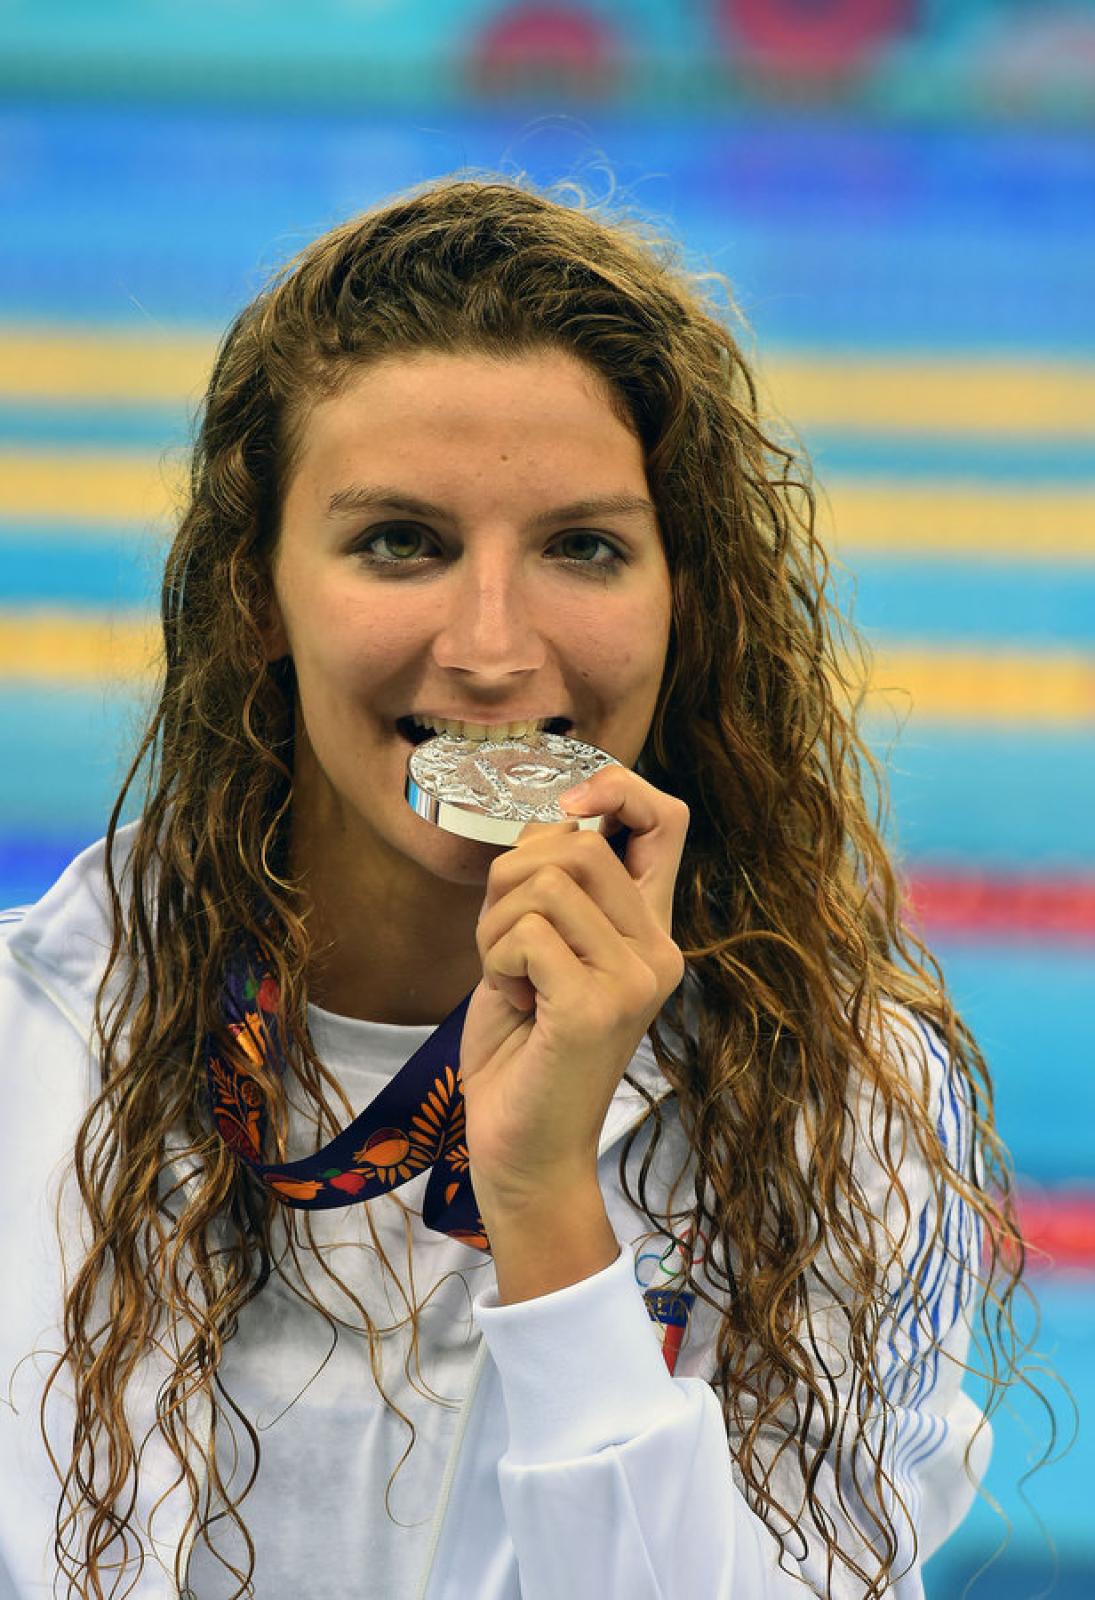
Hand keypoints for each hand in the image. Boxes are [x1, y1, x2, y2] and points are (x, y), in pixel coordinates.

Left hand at [459, 764, 688, 1209]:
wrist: (524, 1152)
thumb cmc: (523, 1051)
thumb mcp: (540, 951)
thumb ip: (555, 889)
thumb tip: (550, 820)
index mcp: (650, 931)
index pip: (666, 818)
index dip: (615, 788)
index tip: (565, 806)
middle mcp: (658, 950)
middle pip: (579, 841)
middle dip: (512, 875)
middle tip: (502, 938)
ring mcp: (634, 979)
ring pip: (547, 880)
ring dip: (496, 922)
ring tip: (506, 974)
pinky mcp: (596, 1007)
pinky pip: (528, 932)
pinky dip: (495, 956)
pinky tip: (511, 999)